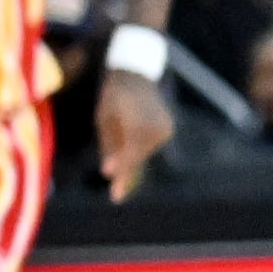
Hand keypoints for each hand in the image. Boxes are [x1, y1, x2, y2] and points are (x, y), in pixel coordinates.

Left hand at [100, 70, 175, 200]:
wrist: (135, 74)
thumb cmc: (113, 96)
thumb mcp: (104, 119)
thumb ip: (109, 147)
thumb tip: (107, 173)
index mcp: (137, 124)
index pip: (130, 156)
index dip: (122, 177)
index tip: (115, 197)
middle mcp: (156, 128)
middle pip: (137, 156)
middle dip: (125, 167)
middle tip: (116, 187)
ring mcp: (165, 128)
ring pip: (144, 152)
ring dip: (131, 153)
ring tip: (121, 134)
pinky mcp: (168, 129)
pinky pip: (150, 145)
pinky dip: (139, 147)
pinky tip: (131, 134)